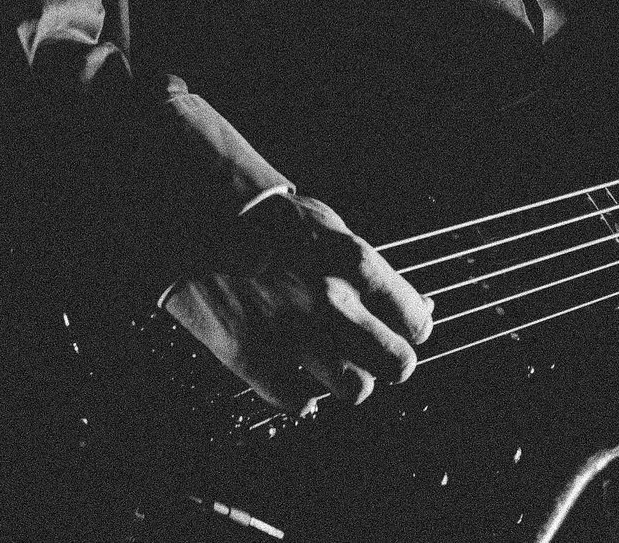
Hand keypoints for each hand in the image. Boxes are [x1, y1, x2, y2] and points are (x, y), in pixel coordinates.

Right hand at [159, 191, 433, 412]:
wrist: (199, 215)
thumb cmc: (269, 220)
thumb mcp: (334, 231)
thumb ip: (374, 274)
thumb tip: (418, 308)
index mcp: (356, 264)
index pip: (416, 322)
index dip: (412, 329)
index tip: (403, 329)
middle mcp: (331, 302)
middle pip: (397, 364)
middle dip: (393, 361)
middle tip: (379, 355)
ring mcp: (292, 334)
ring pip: (355, 390)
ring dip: (349, 380)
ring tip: (335, 363)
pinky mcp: (252, 357)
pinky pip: (298, 402)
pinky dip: (302, 395)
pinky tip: (297, 375)